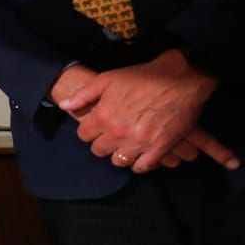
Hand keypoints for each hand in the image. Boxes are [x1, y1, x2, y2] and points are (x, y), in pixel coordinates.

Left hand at [59, 50, 234, 172]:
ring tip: (123, 144)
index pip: (83, 135)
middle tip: (109, 135)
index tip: (95, 127)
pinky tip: (139, 155)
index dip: (88, 130)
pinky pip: (142, 167)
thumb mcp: (106, 79)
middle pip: (99, 150)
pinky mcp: (159, 148)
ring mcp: (139, 142)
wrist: (179, 80)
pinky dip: (139, 163)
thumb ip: (83, 95)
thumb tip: (64, 105)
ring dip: (119, 154)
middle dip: (102, 143)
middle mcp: (118, 132)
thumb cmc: (142, 77)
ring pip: (118, 161)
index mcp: (103, 116)